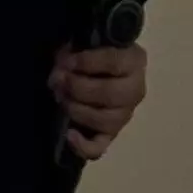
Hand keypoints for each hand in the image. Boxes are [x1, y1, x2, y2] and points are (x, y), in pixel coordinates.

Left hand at [49, 41, 148, 160]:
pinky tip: (69, 135)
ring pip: (104, 121)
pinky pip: (99, 149)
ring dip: (77, 110)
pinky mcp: (110, 136)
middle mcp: (135, 90)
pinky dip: (82, 146)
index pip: (113, 62)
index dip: (86, 63)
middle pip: (110, 94)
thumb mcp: (86, 43)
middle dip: (78, 88)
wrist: (97, 71)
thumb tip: (60, 67)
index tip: (65, 62)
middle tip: (58, 81)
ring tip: (61, 99)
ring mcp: (124, 116)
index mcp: (134, 60)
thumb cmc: (92, 53)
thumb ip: (76, 50)